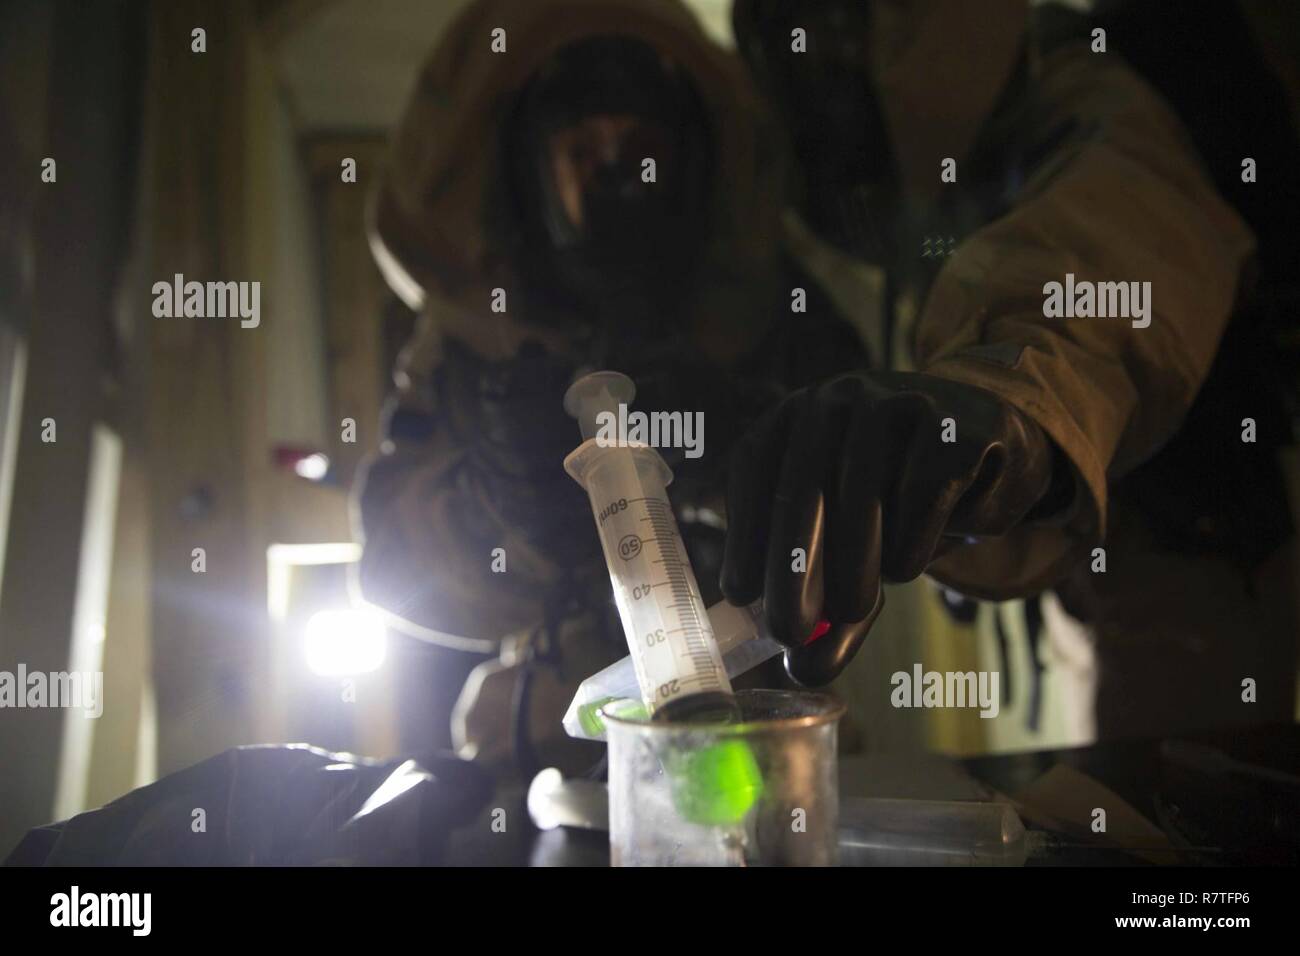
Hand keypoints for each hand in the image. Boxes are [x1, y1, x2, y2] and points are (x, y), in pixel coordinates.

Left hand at [721, 370, 1054, 684]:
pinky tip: (910, 564)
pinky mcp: (952, 426)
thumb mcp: (850, 548)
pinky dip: (913, 544)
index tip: (740, 595)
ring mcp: (895, 403)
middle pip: (803, 490)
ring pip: (863, 497)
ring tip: (853, 608)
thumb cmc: (897, 505)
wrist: (987, 455)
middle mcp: (835, 400)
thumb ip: (826, 604)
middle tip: (787, 632)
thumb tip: (802, 671)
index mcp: (791, 420)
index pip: (754, 474)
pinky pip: (923, 495)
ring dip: (855, 568)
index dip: (745, 535)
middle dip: (792, 570)